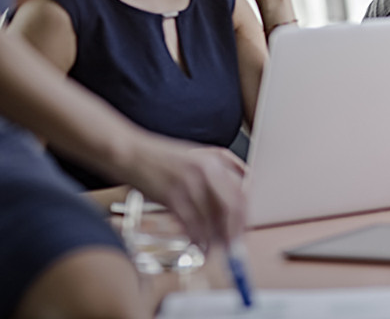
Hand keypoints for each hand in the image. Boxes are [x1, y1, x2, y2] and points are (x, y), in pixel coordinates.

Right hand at [119, 134, 245, 250]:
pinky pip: (191, 223)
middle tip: (234, 245)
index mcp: (217, 159)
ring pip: (212, 218)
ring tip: (217, 249)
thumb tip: (241, 194)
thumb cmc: (163, 157)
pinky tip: (199, 245)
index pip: (243, 190)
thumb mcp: (199, 155)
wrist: (131, 152)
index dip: (245, 213)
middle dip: (235, 230)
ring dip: (216, 238)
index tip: (244, 228)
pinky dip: (197, 237)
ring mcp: (190, 183)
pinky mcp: (172, 196)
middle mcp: (208, 170)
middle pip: (232, 206)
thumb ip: (221, 169)